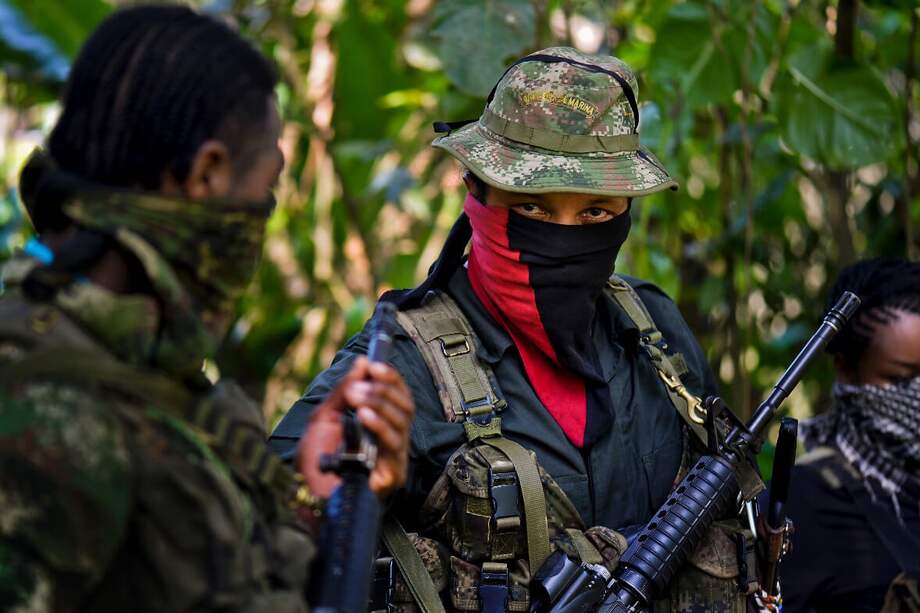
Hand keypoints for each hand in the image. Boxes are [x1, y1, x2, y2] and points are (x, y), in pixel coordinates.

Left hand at [296, 357, 413, 498]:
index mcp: (379, 425)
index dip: (390, 378)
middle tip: (358, 386)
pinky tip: (363, 416)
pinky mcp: (394, 474)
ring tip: (356, 397)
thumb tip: (363, 362)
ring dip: (379, 403)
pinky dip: (379, 425)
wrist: (303, 495)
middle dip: (383, 389)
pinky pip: (394, 443)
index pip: (398, 396)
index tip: (374, 365)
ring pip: (402, 421)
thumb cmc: (314, 461)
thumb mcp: (325, 416)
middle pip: (406, 406)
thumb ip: (344, 390)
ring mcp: (395, 457)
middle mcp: (391, 439)